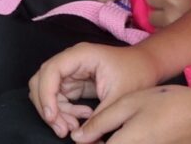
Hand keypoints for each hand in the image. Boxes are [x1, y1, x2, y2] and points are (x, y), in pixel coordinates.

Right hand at [28, 42, 155, 138]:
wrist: (148, 67)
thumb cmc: (137, 73)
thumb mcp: (120, 96)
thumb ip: (98, 117)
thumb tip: (78, 137)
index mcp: (80, 55)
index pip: (51, 71)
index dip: (46, 94)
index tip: (52, 117)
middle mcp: (71, 61)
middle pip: (42, 81)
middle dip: (47, 106)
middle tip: (62, 129)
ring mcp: (71, 72)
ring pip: (48, 92)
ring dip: (56, 112)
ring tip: (73, 128)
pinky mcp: (74, 83)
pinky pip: (59, 98)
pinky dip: (65, 112)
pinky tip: (82, 119)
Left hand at [74, 85, 190, 143]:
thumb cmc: (168, 104)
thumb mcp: (130, 104)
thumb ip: (101, 122)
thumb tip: (78, 138)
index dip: (89, 141)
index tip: (88, 133)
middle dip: (102, 141)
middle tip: (100, 131)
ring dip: (117, 142)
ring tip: (121, 129)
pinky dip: (132, 143)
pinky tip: (139, 132)